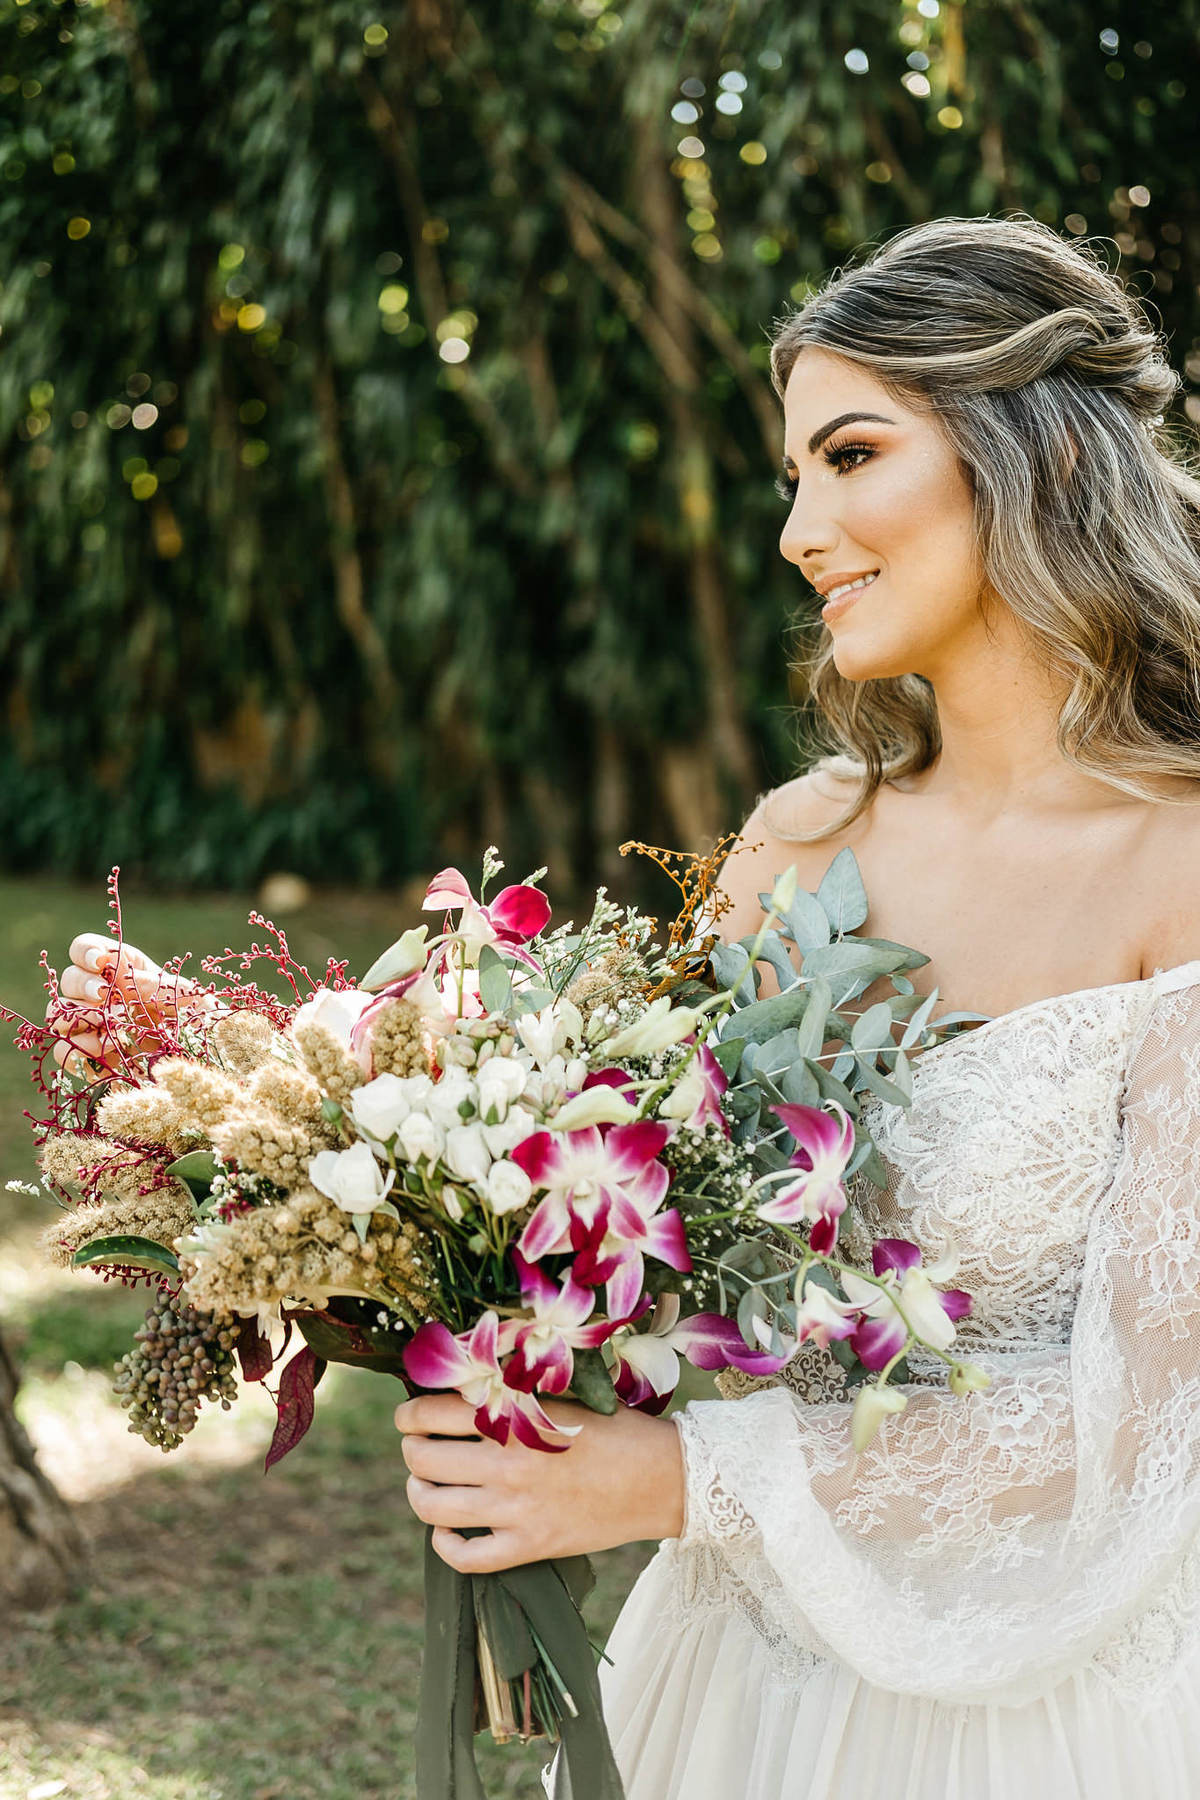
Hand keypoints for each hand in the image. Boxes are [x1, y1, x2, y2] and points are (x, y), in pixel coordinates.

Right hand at [47, 933, 210, 1075]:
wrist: (211, 1069)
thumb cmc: (208, 1027)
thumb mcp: (195, 1000)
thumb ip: (161, 986)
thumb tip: (125, 978)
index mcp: (127, 970)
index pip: (88, 949)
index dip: (86, 951)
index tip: (99, 962)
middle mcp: (105, 996)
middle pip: (69, 979)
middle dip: (82, 984)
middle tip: (103, 996)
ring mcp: (96, 1028)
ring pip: (59, 1014)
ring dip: (74, 1017)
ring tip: (105, 1027)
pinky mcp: (93, 1061)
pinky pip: (64, 1053)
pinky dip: (73, 1051)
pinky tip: (100, 1053)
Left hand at [395, 1392, 685, 1573]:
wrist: (663, 1477)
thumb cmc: (614, 1428)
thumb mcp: (562, 1395)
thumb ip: (513, 1391)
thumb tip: (460, 1388)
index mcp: (516, 1418)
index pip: (433, 1412)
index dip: (410, 1412)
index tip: (408, 1414)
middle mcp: (509, 1463)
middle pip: (424, 1459)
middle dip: (411, 1449)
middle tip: (416, 1446)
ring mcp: (517, 1509)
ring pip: (433, 1507)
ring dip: (418, 1492)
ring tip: (425, 1483)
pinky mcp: (531, 1546)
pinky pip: (466, 1558)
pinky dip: (444, 1545)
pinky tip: (446, 1530)